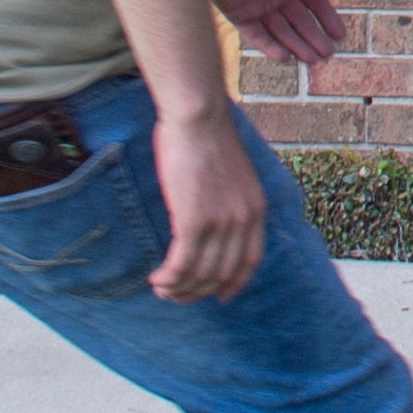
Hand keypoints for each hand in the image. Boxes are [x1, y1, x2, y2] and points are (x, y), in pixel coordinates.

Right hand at [146, 104, 270, 301]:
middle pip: (223, 273)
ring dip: (179, 289)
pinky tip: (156, 279)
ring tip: (161, 289)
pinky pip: (182, 264)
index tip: (221, 296)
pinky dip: (169, 278)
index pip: (251, 259)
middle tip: (175, 294)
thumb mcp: (229, 173)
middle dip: (198, 291)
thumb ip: (226, 199)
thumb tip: (209, 219)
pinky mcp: (195, 221)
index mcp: (256, 208)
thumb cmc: (206, 136)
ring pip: (201, 274)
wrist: (198, 116)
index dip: (236, 282)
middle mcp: (244, 220)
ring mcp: (222, 222)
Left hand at [204, 0, 347, 72]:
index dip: (327, 18)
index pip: (314, 2)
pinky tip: (285, 57)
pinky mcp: (239, 15)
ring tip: (312, 60)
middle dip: (314, 37)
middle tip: (328, 54)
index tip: (339, 35)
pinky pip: (257, 35)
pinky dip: (270, 47)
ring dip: (296, 45)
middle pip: (299, 21)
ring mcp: (258, 6)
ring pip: (281, 31)